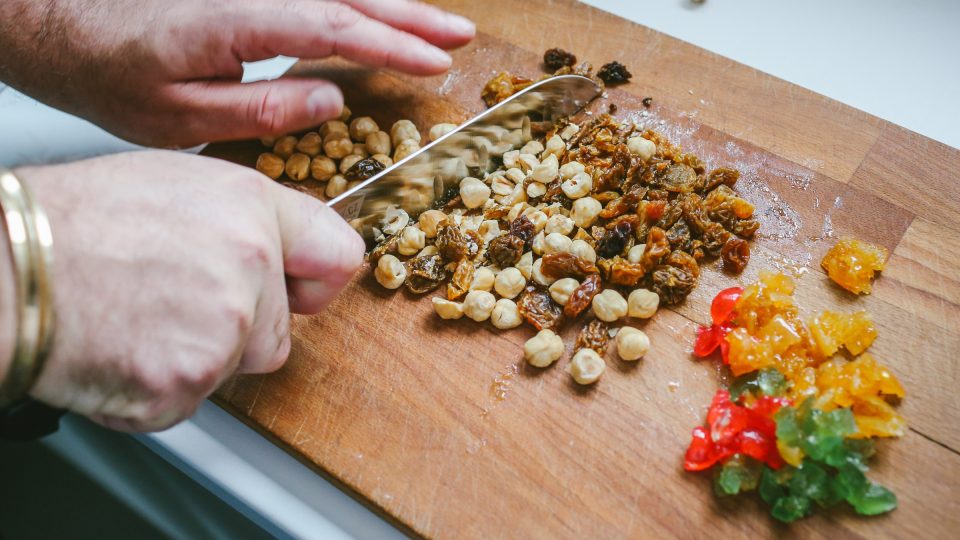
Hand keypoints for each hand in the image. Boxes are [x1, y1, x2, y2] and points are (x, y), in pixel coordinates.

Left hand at [0, 0, 474, 146]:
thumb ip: (261, 108)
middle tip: (460, 36)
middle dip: (410, 16)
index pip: (334, 27)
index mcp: (236, 19)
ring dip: (392, 4)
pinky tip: (376, 11)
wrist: (56, 22)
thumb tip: (333, 101)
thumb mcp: (176, 116)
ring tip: (438, 25)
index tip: (435, 62)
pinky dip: (354, 0)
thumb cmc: (109, 74)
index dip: (391, 44)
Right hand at [14, 152, 364, 430]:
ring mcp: (221, 330)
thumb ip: (250, 219)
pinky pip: (193, 397)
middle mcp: (249, 267)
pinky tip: (127, 346)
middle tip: (175, 298)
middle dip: (241, 326)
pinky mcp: (185, 383)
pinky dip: (162, 384)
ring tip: (141, 315)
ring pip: (236, 365)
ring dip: (200, 355)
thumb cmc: (75, 223)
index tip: (299, 285)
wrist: (5, 270)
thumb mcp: (180, 183)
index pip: (338, 257)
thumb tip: (287, 251)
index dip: (314, 277)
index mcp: (252, 211)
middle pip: (280, 330)